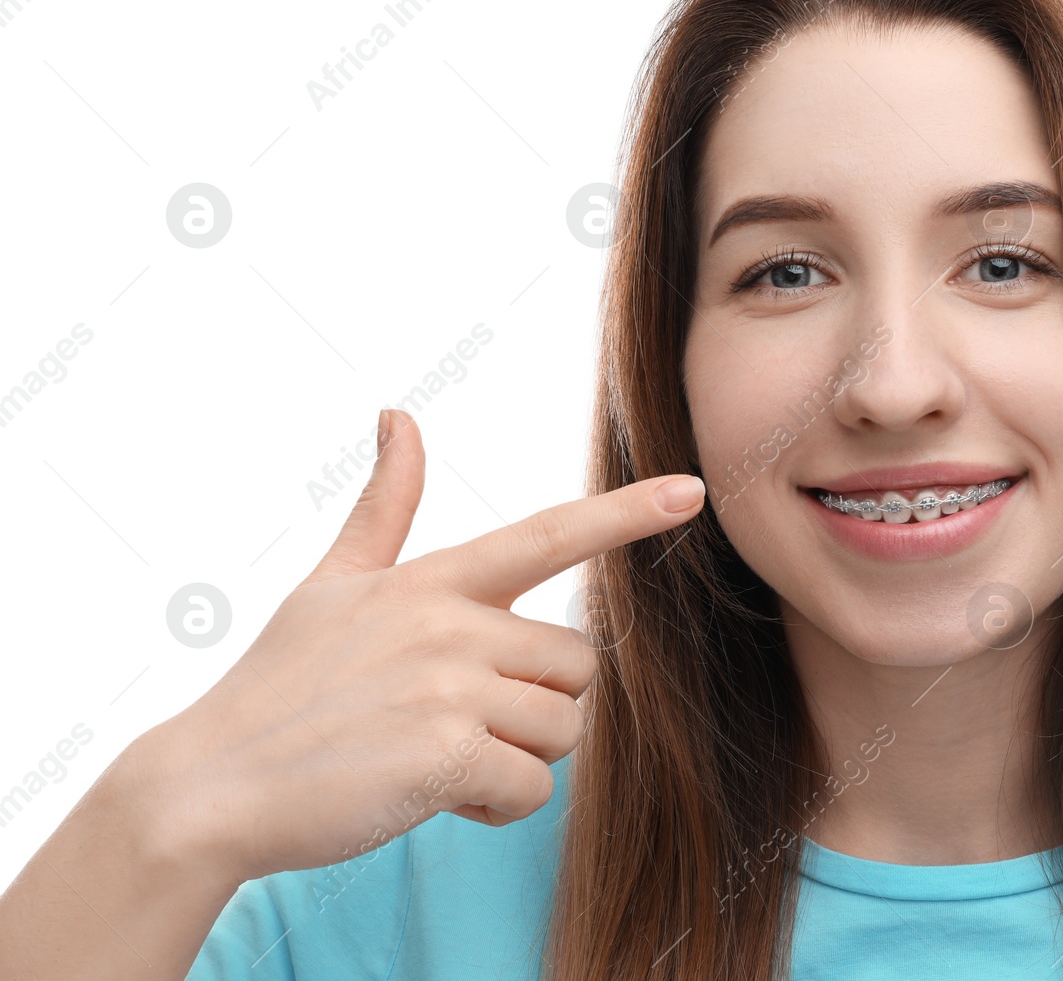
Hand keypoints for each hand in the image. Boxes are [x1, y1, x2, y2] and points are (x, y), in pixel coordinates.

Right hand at [138, 409, 702, 883]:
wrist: (209, 785)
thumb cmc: (278, 687)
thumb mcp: (330, 583)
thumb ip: (384, 507)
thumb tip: (399, 415)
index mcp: (432, 580)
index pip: (547, 534)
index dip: (626, 513)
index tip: (693, 489)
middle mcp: (450, 621)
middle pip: (575, 665)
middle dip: (535, 708)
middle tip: (455, 726)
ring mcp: (450, 684)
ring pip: (565, 729)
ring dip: (517, 760)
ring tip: (436, 759)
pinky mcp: (447, 753)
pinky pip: (534, 787)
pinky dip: (496, 807)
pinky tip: (434, 798)